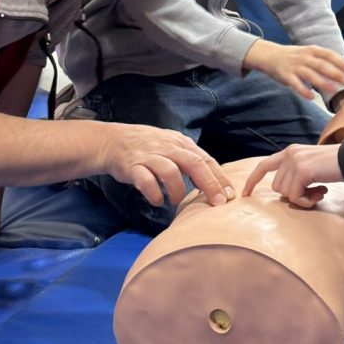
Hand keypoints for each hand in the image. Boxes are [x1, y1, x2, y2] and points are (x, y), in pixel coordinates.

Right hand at [99, 123, 234, 207]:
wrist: (112, 140)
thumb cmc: (147, 148)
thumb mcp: (172, 147)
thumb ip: (190, 161)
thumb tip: (213, 182)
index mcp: (181, 144)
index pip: (206, 160)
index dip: (220, 178)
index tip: (231, 195)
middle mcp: (168, 148)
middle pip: (194, 164)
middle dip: (209, 184)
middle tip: (219, 203)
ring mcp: (150, 156)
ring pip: (171, 171)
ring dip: (178, 190)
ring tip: (178, 203)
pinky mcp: (132, 166)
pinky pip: (145, 180)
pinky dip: (154, 193)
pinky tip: (158, 201)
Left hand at [242, 143, 343, 208]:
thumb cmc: (335, 165)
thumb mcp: (311, 166)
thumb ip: (296, 175)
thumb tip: (288, 195)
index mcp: (290, 151)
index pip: (263, 166)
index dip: (253, 180)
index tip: (245, 194)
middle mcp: (289, 154)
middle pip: (277, 187)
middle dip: (294, 194)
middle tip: (315, 191)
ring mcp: (294, 162)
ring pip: (285, 193)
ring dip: (302, 198)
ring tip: (319, 191)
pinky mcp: (302, 171)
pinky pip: (295, 197)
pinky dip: (306, 201)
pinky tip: (321, 193)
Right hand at [243, 39, 343, 100]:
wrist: (269, 55)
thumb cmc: (292, 56)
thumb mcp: (307, 52)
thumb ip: (320, 59)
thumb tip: (339, 69)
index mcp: (311, 50)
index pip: (328, 54)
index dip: (339, 62)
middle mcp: (304, 57)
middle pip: (321, 65)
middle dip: (335, 73)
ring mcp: (295, 67)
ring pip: (311, 75)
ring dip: (323, 83)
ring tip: (333, 90)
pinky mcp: (286, 76)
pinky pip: (296, 85)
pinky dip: (304, 91)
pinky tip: (311, 97)